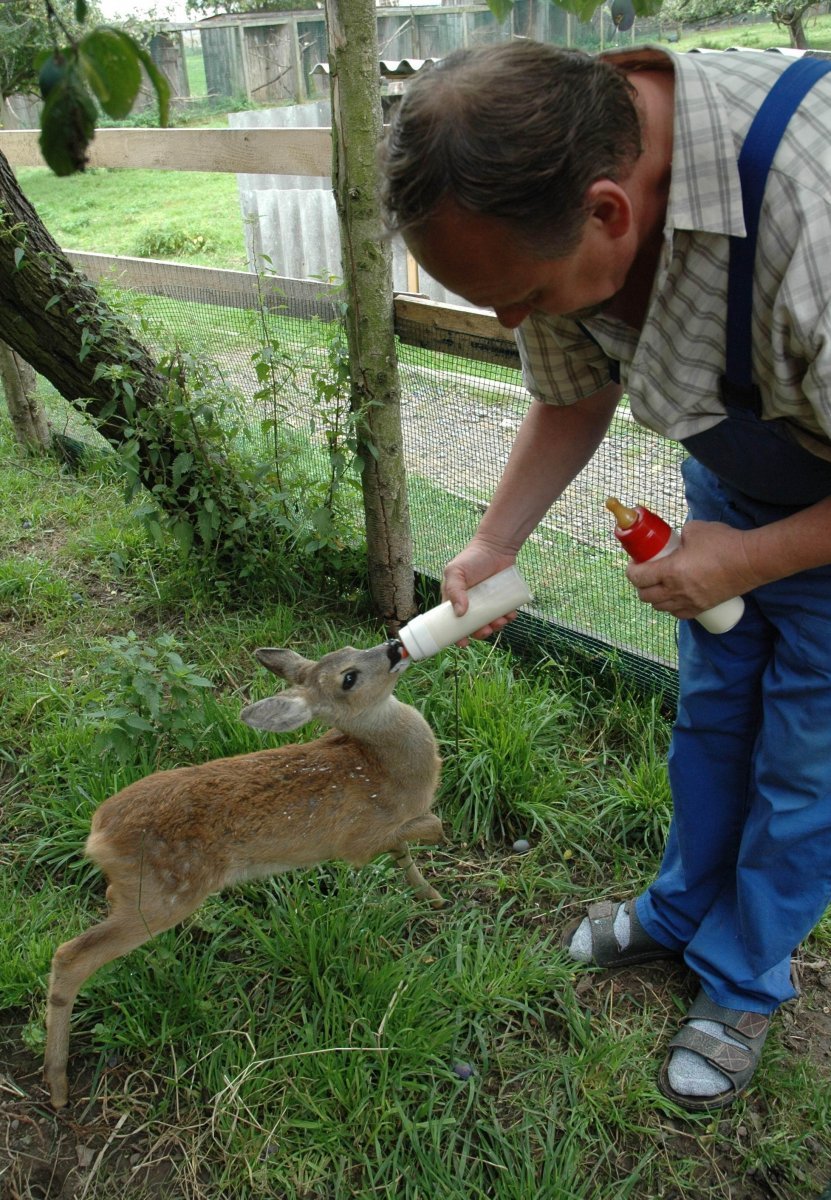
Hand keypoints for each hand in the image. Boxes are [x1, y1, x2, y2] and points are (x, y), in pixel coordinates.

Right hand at [442, 540, 518, 641]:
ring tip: (501, 621)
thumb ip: (454, 590)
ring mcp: (487, 603)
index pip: (453, 623)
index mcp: (455, 601)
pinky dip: (508, 618)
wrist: (496, 547)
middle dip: (481, 633)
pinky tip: (510, 614)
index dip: (457, 635)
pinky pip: (505, 614)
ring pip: (491, 623)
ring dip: (496, 627)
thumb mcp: (456, 571)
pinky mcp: (502, 600)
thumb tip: (459, 613)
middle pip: (474, 627)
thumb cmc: (472, 558)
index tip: (463, 643)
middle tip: (487, 630)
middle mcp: (471, 605)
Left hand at [625, 520, 757, 616]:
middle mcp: (677, 591)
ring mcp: (689, 602)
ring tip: (658, 584)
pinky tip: (673, 597)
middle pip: (645, 595)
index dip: (631, 570)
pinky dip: (670, 607)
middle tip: (645, 572)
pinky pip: (678, 614)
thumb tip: (673, 540)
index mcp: (671, 571)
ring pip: (659, 607)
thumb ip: (678, 536)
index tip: (634, 562)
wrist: (750, 561)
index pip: (638, 577)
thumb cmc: (723, 543)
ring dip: (654, 597)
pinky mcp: (702, 608)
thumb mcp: (694, 530)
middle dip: (639, 584)